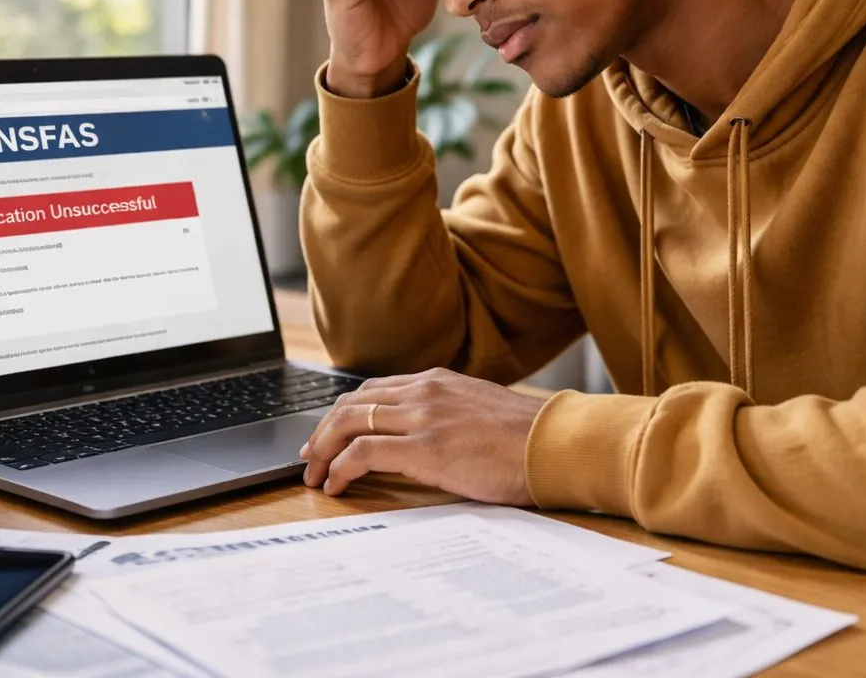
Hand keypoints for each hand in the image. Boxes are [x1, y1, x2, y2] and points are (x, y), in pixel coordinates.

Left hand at [300, 368, 543, 503]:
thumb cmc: (528, 438)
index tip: (328, 434)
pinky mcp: (424, 447)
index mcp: (438, 381)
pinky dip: (340, 467)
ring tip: (315, 474)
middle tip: (309, 455)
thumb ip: (450, 415)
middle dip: (323, 430)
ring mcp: (423, 417)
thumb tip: (431, 437)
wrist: (555, 444)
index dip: (343, 412)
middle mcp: (424, 392)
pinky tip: (337, 484)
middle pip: (352, 403)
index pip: (374, 390)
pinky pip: (363, 453)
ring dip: (323, 450)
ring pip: (349, 423)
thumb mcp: (481, 412)